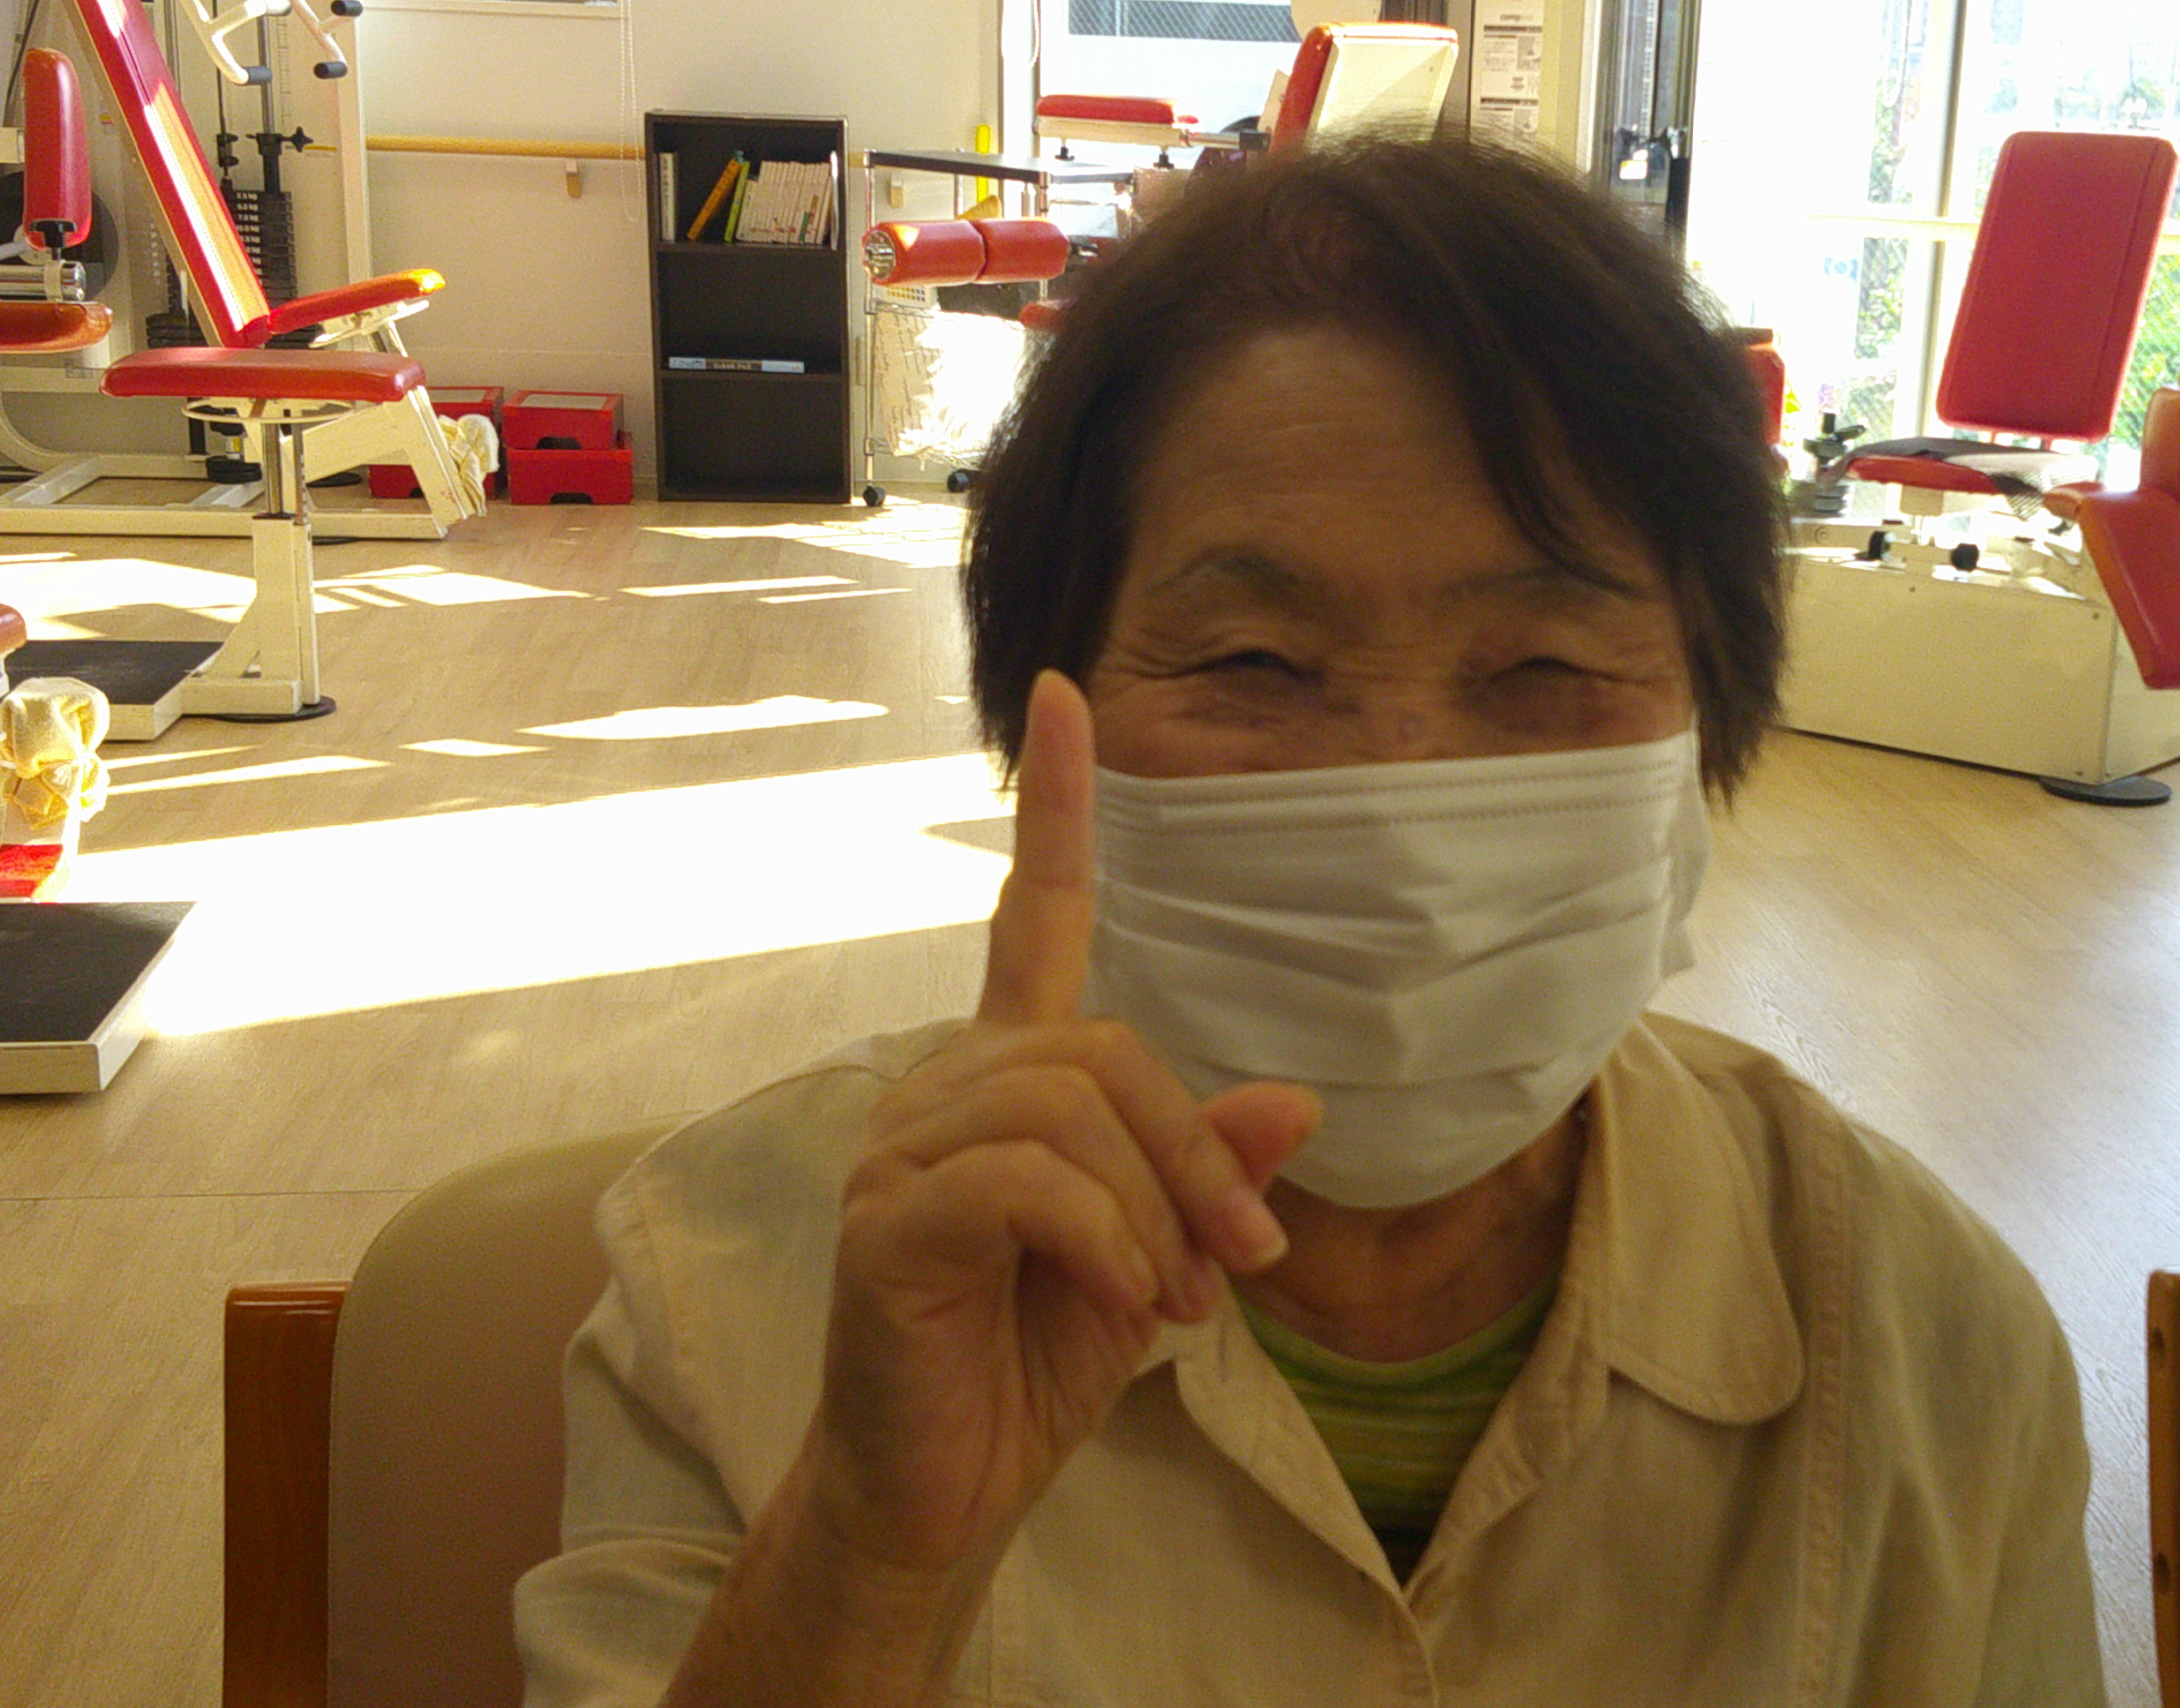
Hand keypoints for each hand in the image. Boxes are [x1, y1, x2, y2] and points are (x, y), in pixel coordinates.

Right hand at [802, 671, 1316, 1578]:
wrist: (943, 1490)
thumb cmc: (1037, 1360)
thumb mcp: (1160, 1259)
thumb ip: (1212, 1174)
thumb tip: (1295, 1100)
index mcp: (1006, 1079)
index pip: (1030, 915)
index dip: (1058, 808)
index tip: (1071, 691)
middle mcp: (943, 1088)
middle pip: (1102, 1046)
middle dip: (1195, 1153)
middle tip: (1239, 1263)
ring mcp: (900, 1151)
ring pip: (1069, 1110)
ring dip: (1155, 1209)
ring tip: (1175, 1301)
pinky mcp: (884, 1223)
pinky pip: (1025, 1183)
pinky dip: (1106, 1245)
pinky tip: (1126, 1309)